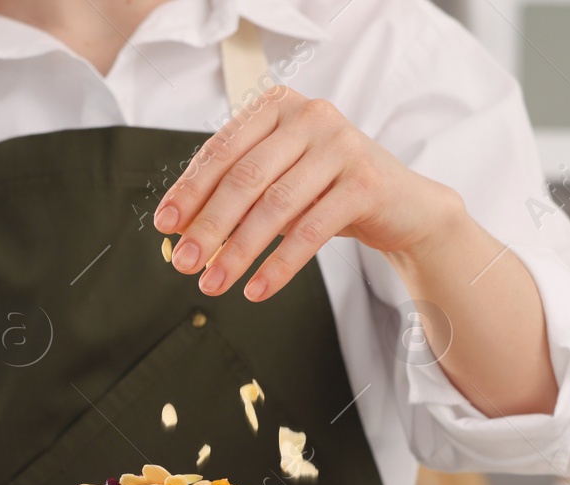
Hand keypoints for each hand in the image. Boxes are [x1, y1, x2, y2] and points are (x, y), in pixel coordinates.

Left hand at [153, 85, 463, 301]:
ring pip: (274, 206)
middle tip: (183, 262)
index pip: (223, 149)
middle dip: (208, 225)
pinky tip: (257, 290)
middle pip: (244, 178)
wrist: (404, 206)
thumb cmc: (330, 192)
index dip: (190, 189)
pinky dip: (279, 266)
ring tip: (213, 284)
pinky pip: (311, 231)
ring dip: (238, 252)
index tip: (165, 225)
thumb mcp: (279, 186)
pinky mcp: (365, 182)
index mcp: (279, 108)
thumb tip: (183, 235)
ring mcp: (341, 145)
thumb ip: (237, 199)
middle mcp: (310, 116)